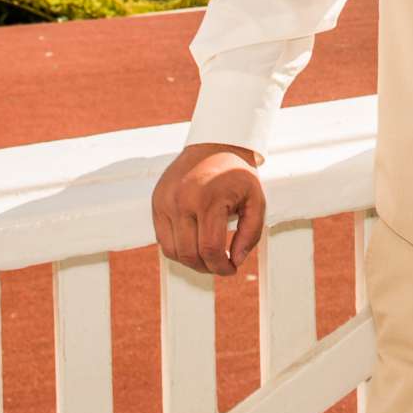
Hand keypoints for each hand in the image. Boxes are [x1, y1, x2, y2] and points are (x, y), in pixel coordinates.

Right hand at [151, 141, 266, 274]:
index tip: (230, 268)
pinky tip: (193, 243)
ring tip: (207, 256)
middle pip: (189, 254)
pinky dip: (177, 247)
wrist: (215, 143)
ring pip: (172, 251)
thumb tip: (235, 260)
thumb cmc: (236, 173)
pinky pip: (162, 238)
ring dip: (190, 261)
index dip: (221, 267)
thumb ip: (250, 233)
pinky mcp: (156, 200)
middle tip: (219, 265)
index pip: (210, 250)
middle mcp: (182, 200)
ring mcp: (165, 201)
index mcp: (209, 199)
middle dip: (206, 268)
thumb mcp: (255, 200)